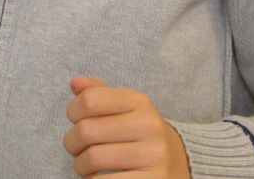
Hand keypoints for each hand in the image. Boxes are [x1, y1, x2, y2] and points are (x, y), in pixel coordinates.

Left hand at [63, 77, 190, 177]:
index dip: (73, 111)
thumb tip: (75, 83)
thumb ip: (99, 93)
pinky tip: (99, 177)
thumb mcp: (125, 108)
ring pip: (92, 158)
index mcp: (139, 102)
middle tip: (78, 148)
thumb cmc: (140, 134)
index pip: (89, 100)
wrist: (181, 164)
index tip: (77, 120)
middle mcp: (149, 126)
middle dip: (72, 142)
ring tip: (87, 165)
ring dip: (80, 165)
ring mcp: (153, 156)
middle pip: (86, 130)